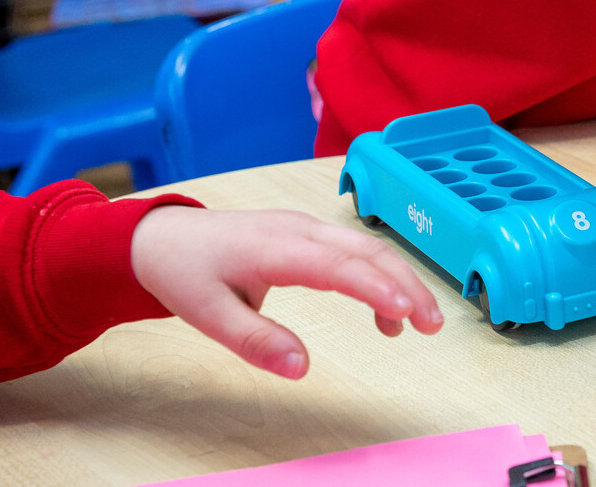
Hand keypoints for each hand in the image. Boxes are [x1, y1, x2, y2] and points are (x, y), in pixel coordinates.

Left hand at [130, 206, 443, 378]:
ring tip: (418, 323)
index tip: (407, 313)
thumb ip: (256, 342)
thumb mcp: (208, 316)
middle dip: (407, 284)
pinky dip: (379, 276)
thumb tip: (302, 369)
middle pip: (369, 251)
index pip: (339, 266)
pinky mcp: (308, 234)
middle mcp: (301, 230)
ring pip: (368, 249)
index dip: (377, 288)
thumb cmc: (186, 272)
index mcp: (276, 248)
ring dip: (399, 280)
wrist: (163, 236)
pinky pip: (355, 250)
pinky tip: (383, 310)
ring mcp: (307, 227)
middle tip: (432, 324)